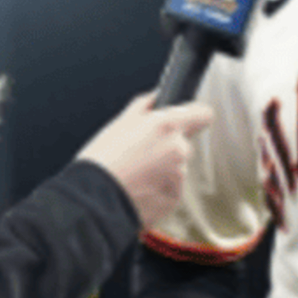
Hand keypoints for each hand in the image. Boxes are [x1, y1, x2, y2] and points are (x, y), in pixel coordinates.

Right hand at [79, 96, 213, 227]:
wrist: (94, 199)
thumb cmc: (102, 161)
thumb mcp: (120, 122)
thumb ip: (145, 106)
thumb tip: (156, 98)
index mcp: (168, 126)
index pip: (203, 114)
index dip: (194, 116)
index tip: (188, 120)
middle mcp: (179, 149)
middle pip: (183, 144)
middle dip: (167, 148)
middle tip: (140, 154)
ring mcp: (179, 176)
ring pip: (176, 168)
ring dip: (162, 170)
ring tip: (134, 174)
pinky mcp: (173, 199)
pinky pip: (171, 190)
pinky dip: (158, 190)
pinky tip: (137, 189)